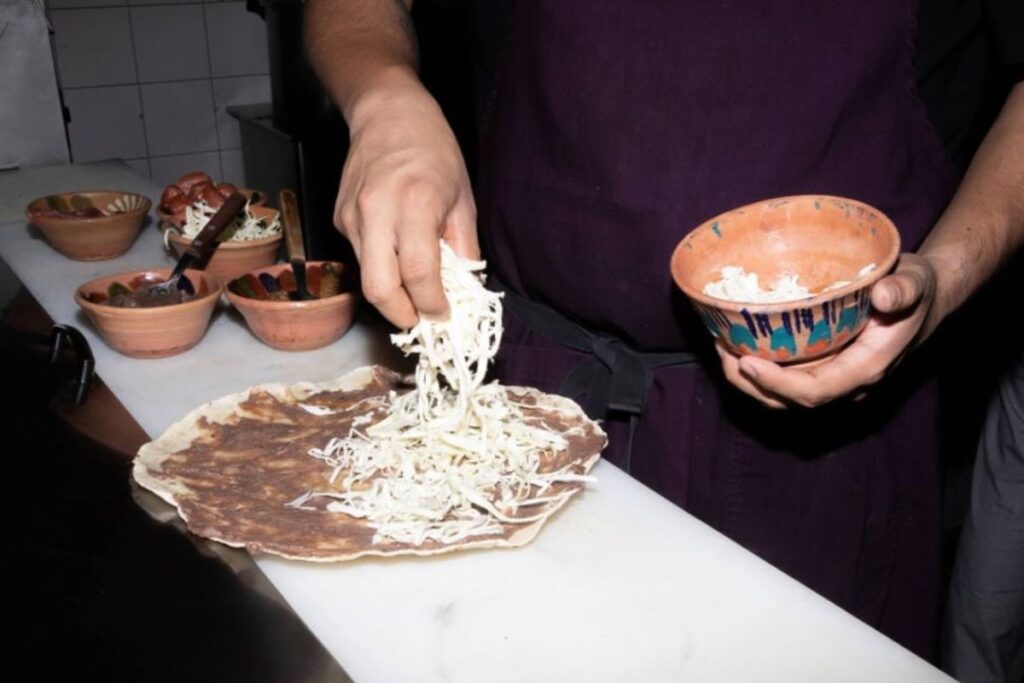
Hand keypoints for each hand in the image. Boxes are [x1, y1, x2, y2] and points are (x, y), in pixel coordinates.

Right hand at [335, 78, 477, 327]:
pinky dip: (382, 267)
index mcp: (415, 204)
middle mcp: (377, 212)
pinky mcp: (340, 219)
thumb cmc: (432, 149)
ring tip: (415, 294)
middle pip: (379, 288)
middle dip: (402, 315)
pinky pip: (362, 256)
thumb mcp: (463, 198)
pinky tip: (397, 255)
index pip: (418, 274)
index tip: (444, 314)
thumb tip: (465, 289)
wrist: (387, 112)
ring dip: (392, 295)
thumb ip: (464, 247)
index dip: (432, 304)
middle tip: (422, 321)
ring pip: (367, 277)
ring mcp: (353, 217)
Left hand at [716, 253, 937, 408]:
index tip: (747, 361)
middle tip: (721, 350)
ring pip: (782, 395)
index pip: (814, 391)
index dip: (777, 383)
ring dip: (748, 379)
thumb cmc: (918, 288)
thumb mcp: (916, 281)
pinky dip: (759, 367)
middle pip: (789, 400)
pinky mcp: (822, 367)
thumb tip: (883, 296)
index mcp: (866, 367)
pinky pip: (786, 378)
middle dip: (750, 383)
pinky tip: (737, 341)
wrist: (926, 298)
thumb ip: (903, 290)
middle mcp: (846, 381)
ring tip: (721, 346)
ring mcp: (833, 377)